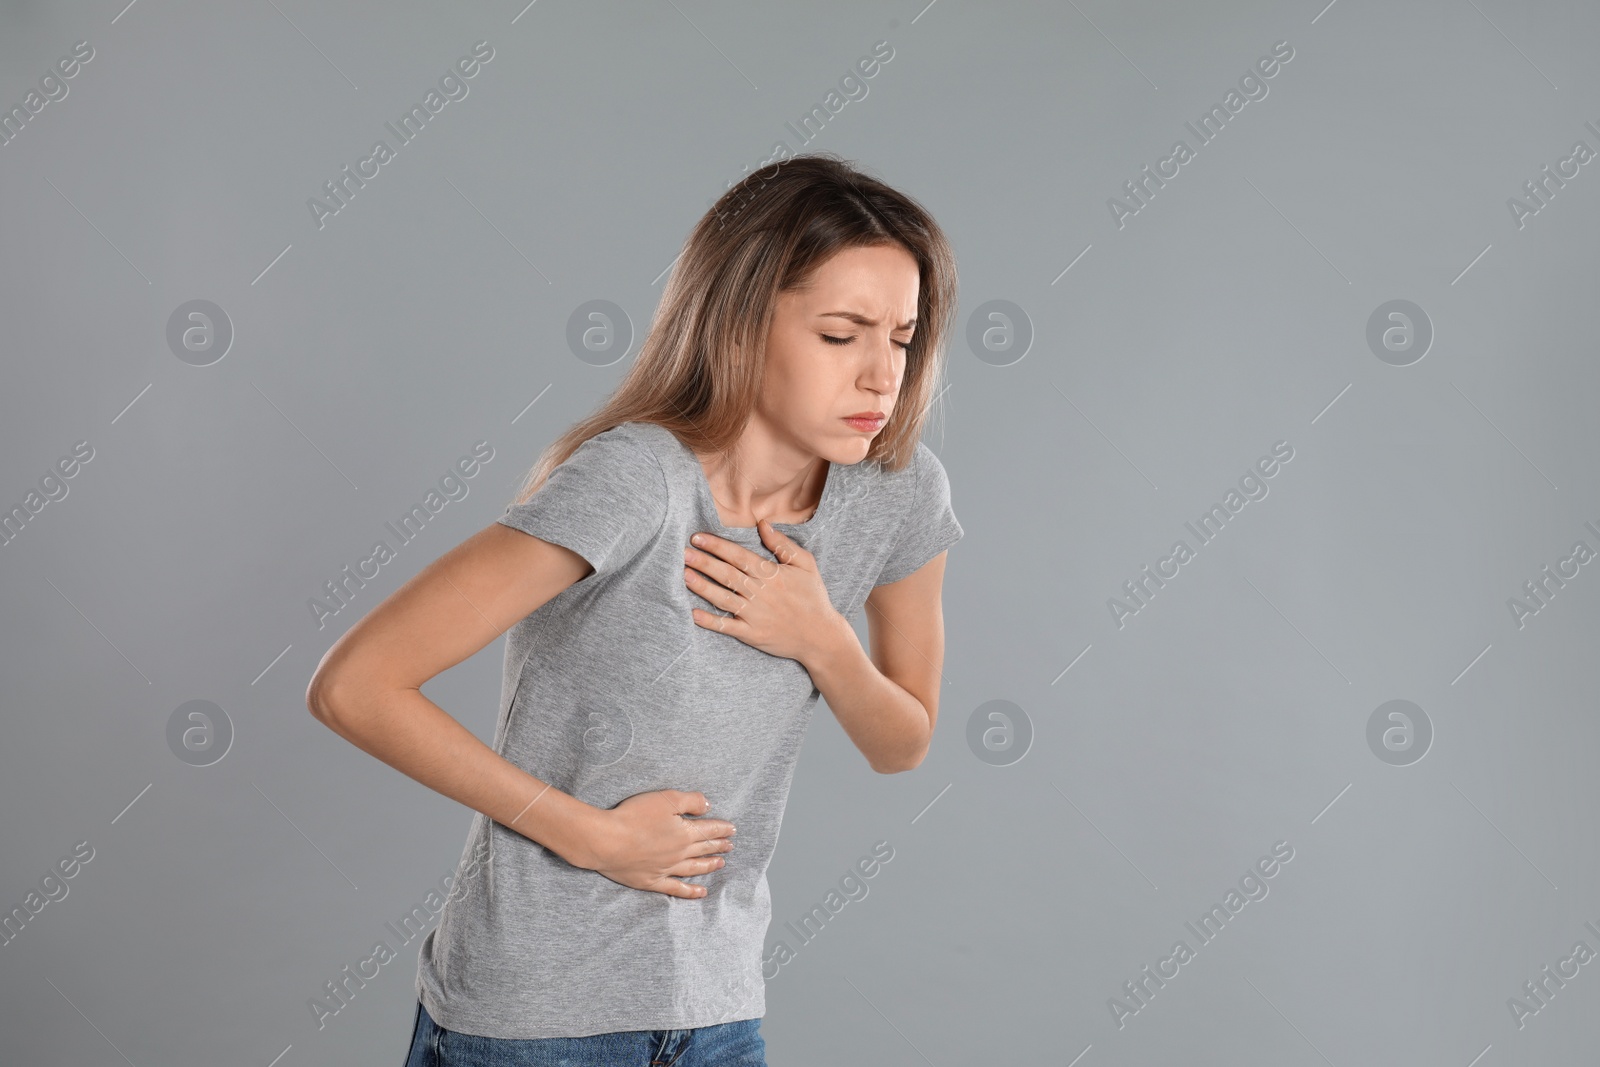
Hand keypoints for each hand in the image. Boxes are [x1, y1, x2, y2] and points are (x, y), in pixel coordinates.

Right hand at [576, 789, 735, 898]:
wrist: (607, 841)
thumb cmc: (634, 816)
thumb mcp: (666, 799)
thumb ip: (690, 801)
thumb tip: (709, 806)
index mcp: (684, 833)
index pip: (709, 830)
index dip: (722, 829)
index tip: (732, 830)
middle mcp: (679, 853)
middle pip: (704, 849)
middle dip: (718, 846)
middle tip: (730, 846)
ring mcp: (666, 869)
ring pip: (694, 868)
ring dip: (709, 865)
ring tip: (721, 863)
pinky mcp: (651, 881)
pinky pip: (676, 889)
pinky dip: (690, 892)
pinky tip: (701, 893)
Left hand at [683, 521, 845, 664]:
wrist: (821, 636)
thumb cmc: (813, 597)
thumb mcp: (806, 565)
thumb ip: (783, 544)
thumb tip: (763, 524)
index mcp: (771, 574)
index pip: (738, 556)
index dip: (716, 546)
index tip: (697, 538)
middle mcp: (760, 593)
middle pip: (726, 574)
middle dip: (703, 562)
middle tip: (682, 553)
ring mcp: (754, 615)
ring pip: (722, 598)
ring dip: (702, 587)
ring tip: (684, 575)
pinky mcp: (751, 634)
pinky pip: (727, 627)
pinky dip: (710, 621)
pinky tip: (693, 614)